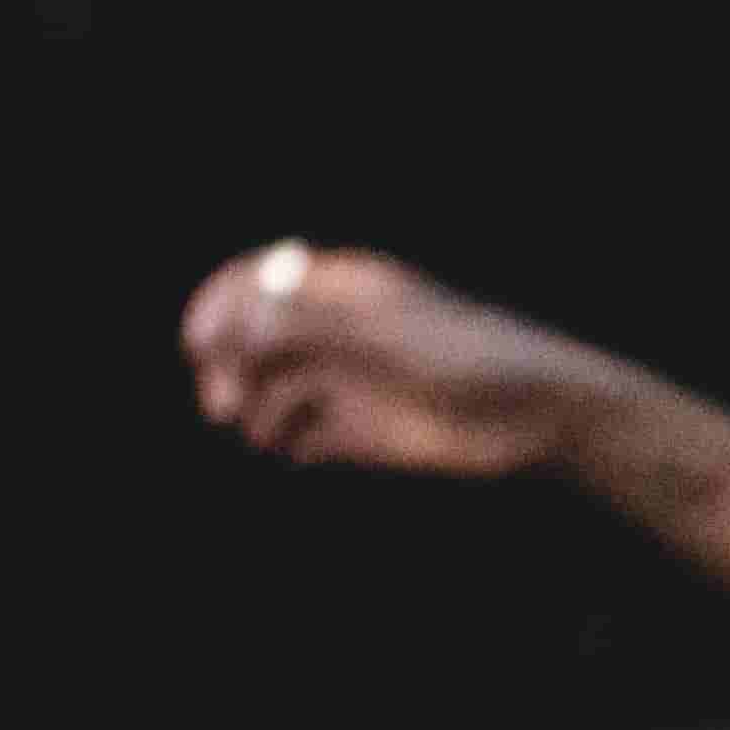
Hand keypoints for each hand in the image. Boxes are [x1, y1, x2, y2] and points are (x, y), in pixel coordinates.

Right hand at [176, 242, 597, 479]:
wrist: (530, 415)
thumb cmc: (467, 356)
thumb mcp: (384, 335)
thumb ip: (308, 326)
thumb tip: (235, 323)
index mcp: (344, 288)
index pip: (259, 279)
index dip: (221, 304)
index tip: (199, 341)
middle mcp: (335, 332)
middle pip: (248, 339)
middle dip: (226, 367)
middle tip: (224, 404)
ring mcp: (343, 380)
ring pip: (264, 391)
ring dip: (254, 411)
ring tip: (273, 432)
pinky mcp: (354, 430)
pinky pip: (295, 436)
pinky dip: (287, 442)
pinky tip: (307, 449)